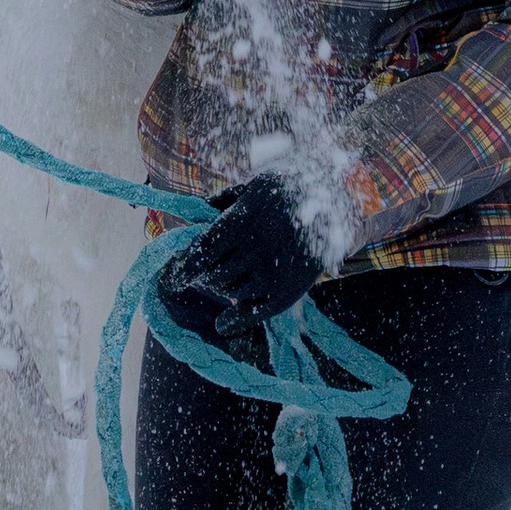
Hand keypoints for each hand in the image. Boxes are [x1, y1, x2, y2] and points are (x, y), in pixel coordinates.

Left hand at [161, 168, 327, 350]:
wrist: (337, 203)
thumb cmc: (291, 189)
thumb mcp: (256, 185)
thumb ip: (226, 200)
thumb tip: (200, 209)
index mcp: (240, 223)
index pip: (200, 253)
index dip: (184, 268)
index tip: (173, 278)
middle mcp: (253, 250)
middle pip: (213, 275)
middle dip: (206, 276)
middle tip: (206, 273)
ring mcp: (272, 272)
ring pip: (232, 292)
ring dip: (225, 288)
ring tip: (229, 279)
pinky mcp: (290, 289)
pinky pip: (256, 312)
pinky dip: (236, 321)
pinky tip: (222, 324)